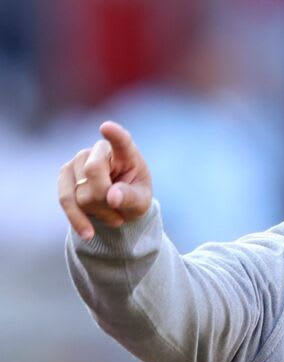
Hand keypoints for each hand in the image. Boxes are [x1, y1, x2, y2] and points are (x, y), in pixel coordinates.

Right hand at [58, 121, 152, 240]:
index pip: (121, 141)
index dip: (114, 135)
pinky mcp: (64, 175)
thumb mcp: (141, 201)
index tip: (106, 127)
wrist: (118, 208)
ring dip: (98, 211)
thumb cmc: (134, 198)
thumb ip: (131, 198)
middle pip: (94, 172)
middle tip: (120, 209)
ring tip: (114, 216)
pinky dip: (78, 219)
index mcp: (126, 152)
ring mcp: (79, 160)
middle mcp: (99, 151)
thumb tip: (112, 197)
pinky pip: (65, 199)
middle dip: (106, 198)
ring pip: (80, 192)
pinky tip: (88, 233)